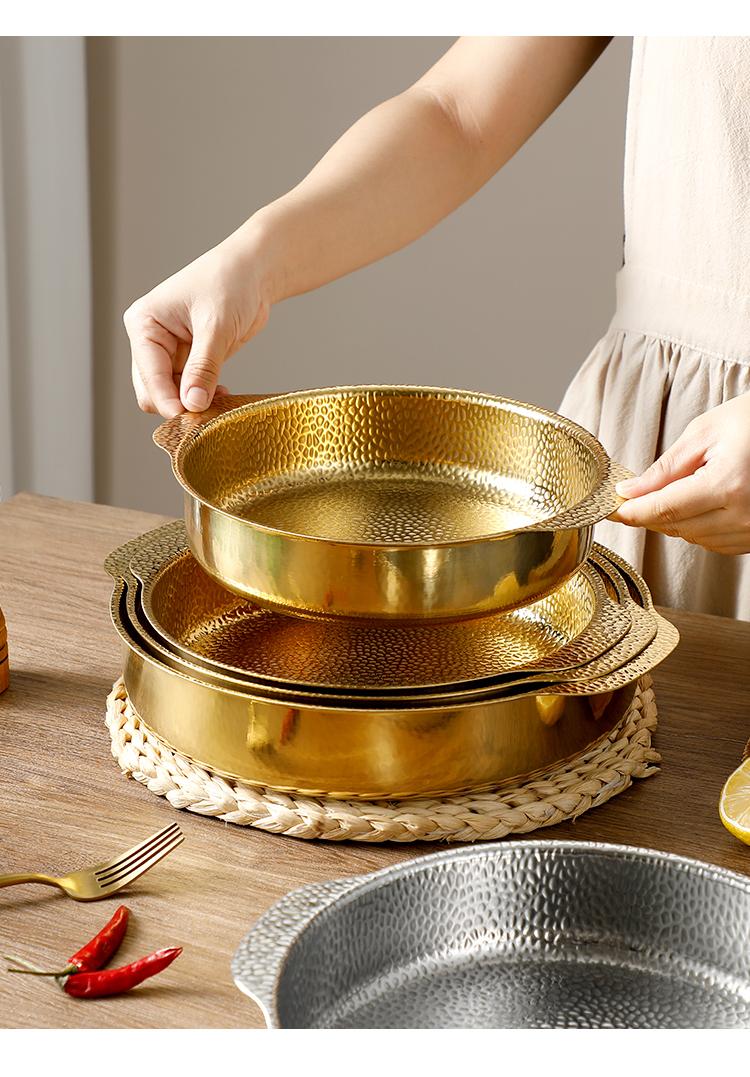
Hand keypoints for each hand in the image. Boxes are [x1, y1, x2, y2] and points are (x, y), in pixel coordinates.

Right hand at [123, 226, 271, 416]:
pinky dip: (202, 398)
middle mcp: (150, 339)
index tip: (189, 418)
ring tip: (217, 404)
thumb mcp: (215, 326)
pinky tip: (220, 395)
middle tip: (206, 416)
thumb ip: (203, 367)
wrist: (254, 271)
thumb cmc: (230, 283)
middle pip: (152, 391)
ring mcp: (169, 352)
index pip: (148, 375)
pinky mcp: (189, 360)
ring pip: (171, 394)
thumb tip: (193, 404)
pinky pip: (188, 390)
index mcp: (144, 324)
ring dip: (191, 404)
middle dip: (177, 405)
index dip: (167, 400)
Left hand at [611, 394, 749, 554]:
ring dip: (676, 520)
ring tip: (684, 488)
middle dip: (650, 513)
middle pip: (676, 528)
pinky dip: (699, 527)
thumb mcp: (703, 433)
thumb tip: (630, 493)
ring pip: (693, 538)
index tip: (610, 509)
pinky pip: (715, 543)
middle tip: (634, 495)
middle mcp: (744, 515)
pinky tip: (701, 504)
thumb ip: (664, 468)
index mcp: (728, 485)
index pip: (665, 510)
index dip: (632, 513)